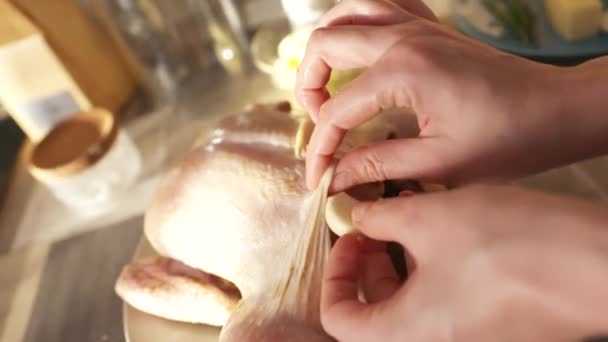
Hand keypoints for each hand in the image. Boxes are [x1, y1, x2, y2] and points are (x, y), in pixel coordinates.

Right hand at [296, 0, 607, 190]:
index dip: (321, 149)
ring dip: (327, 45)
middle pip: (326, 45)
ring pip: (348, 11)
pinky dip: (360, 21)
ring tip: (327, 82)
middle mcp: (403, 38)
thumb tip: (337, 176)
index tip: (318, 179)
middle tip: (319, 123)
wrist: (555, 109)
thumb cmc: (508, 137)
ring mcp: (418, 26)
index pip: (337, 111)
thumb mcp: (439, 163)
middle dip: (308, 87)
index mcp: (402, 71)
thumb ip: (378, 166)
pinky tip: (362, 49)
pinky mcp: (432, 27)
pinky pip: (383, 4)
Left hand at [321, 185, 607, 340]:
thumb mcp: (425, 218)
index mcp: (405, 334)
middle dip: (370, 262)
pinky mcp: (496, 327)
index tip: (349, 238)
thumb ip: (376, 217)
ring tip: (414, 212)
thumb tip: (356, 216)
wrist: (597, 262)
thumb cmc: (506, 244)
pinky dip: (435, 265)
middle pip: (376, 310)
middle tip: (379, 221)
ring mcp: (469, 338)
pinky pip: (447, 299)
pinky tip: (447, 225)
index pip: (339, 318)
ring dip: (404, 258)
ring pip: (413, 301)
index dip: (335, 274)